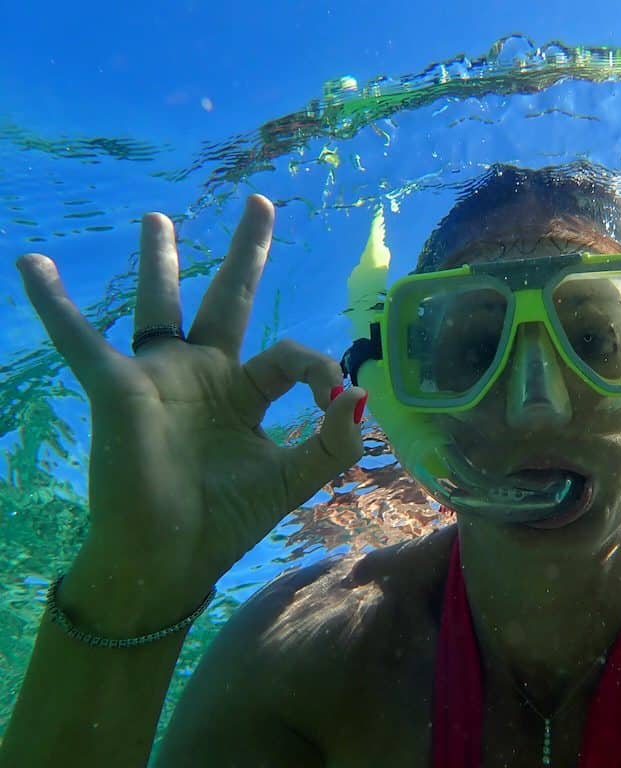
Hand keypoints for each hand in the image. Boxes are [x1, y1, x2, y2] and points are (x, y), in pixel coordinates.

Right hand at [17, 195, 364, 616]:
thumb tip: (357, 395)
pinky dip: (54, 304)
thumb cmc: (226, 520)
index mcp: (245, 393)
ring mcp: (159, 376)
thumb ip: (331, 441)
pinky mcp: (117, 387)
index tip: (332, 395)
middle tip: (261, 202)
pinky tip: (31, 262)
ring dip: (162, 261)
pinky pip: (79, 338)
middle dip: (246, 253)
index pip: (289, 356)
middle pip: (229, 299)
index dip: (318, 367)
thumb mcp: (292, 479)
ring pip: (162, 303)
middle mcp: (204, 375)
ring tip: (159, 218)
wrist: (168, 560)